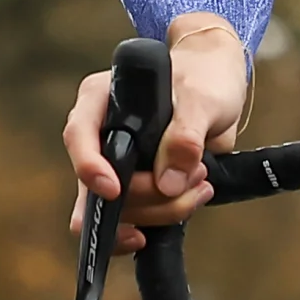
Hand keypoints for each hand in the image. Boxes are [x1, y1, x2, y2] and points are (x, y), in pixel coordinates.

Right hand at [64, 17, 247, 249]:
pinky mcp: (139, 188)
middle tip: (194, 178)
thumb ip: (185, 135)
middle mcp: (101, 137)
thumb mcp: (200, 99)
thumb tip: (167, 183)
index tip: (114, 189)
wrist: (220, 87)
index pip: (78, 136)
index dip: (89, 167)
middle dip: (147, 196)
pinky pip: (137, 220)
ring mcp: (119, 166)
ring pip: (121, 211)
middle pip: (99, 187)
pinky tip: (189, 204)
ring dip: (164, 209)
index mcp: (100, 102)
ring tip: (202, 183)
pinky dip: (162, 221)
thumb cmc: (203, 78)